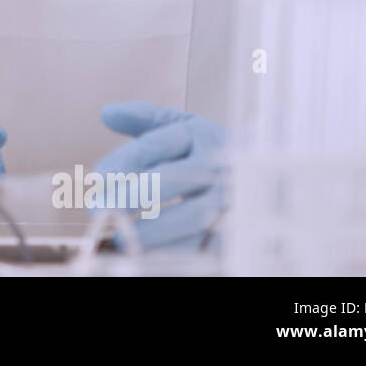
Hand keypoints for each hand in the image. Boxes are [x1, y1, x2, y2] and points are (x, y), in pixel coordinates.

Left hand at [92, 101, 227, 250]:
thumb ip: (147, 119)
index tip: (97, 177)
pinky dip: (175, 250)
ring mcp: (234, 198)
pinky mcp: (242, 229)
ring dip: (152, 229)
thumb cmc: (211, 154)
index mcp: (202, 134)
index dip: (125, 159)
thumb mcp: (186, 129)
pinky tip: (147, 253)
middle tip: (98, 208)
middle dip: (132, 194)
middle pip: (173, 178)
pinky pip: (207, 244)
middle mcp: (219, 164)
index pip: (158, 143)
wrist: (267, 182)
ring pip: (192, 215)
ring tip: (119, 237)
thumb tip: (106, 113)